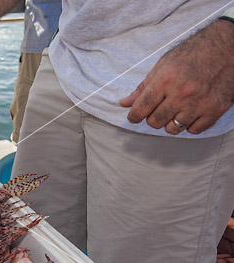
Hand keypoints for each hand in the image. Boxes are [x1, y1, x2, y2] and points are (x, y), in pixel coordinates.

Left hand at [120, 19, 233, 134]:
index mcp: (166, 80)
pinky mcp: (215, 109)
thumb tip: (125, 103)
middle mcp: (183, 93)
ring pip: (172, 129)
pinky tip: (190, 112)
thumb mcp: (163, 65)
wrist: (227, 46)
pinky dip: (189, 124)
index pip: (141, 108)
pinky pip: (193, 130)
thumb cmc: (193, 53)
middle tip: (158, 108)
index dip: (134, 116)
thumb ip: (143, 87)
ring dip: (169, 122)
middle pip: (155, 122)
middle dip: (152, 118)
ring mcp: (200, 103)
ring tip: (174, 109)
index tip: (134, 116)